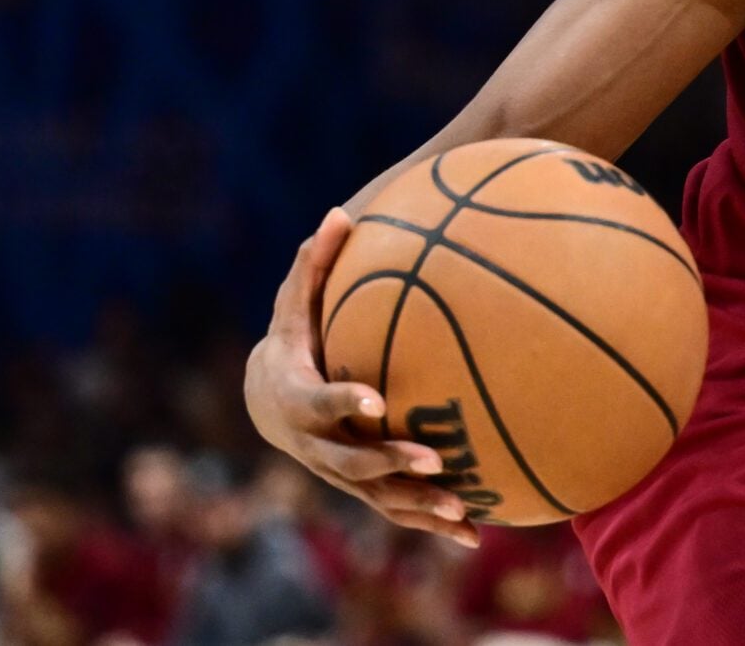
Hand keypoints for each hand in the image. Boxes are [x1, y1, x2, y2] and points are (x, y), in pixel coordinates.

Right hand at [243, 209, 479, 547]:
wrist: (268, 401)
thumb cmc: (293, 340)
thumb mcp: (294, 304)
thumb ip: (316, 264)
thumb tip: (340, 212)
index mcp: (299, 399)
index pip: (320, 405)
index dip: (344, 404)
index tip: (375, 401)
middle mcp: (317, 445)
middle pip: (353, 463)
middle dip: (392, 464)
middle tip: (434, 461)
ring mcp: (339, 472)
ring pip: (379, 498)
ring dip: (420, 508)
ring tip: (464, 514)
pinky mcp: (362, 487)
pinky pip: (398, 509)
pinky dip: (431, 523)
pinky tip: (476, 532)